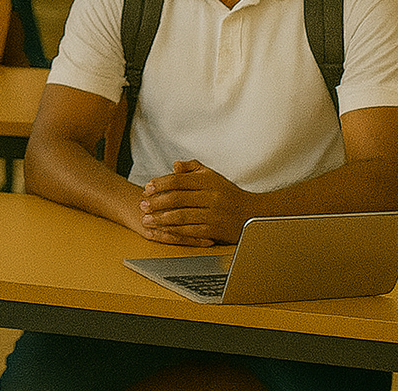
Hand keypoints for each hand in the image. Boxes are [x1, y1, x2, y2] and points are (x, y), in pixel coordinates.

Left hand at [137, 159, 252, 245]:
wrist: (255, 214)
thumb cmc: (229, 194)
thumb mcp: (213, 176)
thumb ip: (193, 168)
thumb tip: (174, 165)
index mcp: (209, 181)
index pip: (179, 180)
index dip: (160, 184)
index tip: (147, 188)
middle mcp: (212, 196)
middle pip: (177, 198)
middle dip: (156, 202)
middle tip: (142, 205)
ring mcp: (214, 214)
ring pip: (182, 216)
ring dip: (161, 218)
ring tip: (147, 219)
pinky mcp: (215, 230)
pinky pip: (191, 231)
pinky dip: (175, 231)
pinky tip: (164, 231)